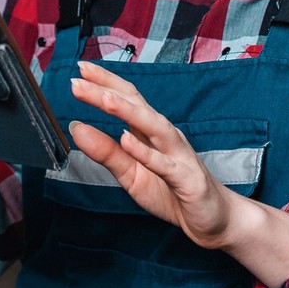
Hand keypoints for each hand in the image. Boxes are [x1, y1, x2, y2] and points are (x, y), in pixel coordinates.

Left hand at [66, 61, 246, 249]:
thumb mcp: (131, 174)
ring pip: (153, 127)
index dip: (104, 82)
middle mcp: (166, 135)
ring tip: (104, 100)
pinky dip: (146, 152)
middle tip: (78, 80)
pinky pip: (164, 164)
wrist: (212, 219)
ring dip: (128, 112)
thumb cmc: (172, 192)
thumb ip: (105, 152)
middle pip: (136, 106)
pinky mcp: (187, 179)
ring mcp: (178, 155)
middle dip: (107, 91)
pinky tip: (127, 141)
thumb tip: (76, 128)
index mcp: (151, 131)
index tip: (80, 68)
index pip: (127, 99)